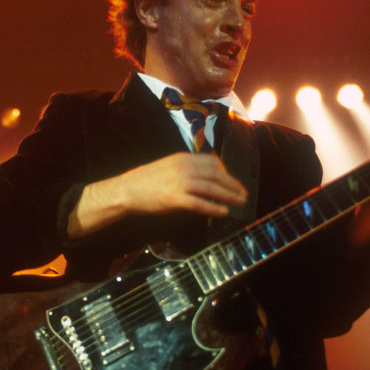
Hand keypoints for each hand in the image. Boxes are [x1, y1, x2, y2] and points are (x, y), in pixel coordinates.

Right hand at [69, 152, 246, 237]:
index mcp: (183, 158)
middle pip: (216, 175)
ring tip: (239, 202)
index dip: (226, 172)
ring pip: (212, 188)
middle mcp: (184, 168)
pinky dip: (214, 207)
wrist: (126, 190)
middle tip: (242, 194)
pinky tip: (223, 211)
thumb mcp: (167, 166)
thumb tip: (202, 174)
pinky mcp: (175, 198)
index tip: (232, 181)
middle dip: (232, 185)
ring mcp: (180, 183)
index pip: (212, 162)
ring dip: (228, 196)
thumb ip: (184, 167)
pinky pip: (200, 203)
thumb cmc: (145, 180)